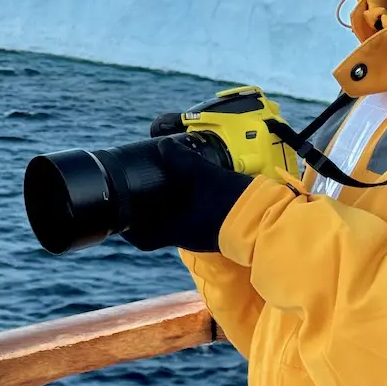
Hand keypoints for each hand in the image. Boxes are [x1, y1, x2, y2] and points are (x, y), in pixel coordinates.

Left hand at [119, 135, 253, 252]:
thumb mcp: (205, 176)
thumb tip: (163, 145)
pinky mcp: (218, 227)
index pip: (143, 240)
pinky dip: (186, 205)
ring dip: (167, 209)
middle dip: (146, 215)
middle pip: (157, 231)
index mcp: (178, 231)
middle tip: (139, 194)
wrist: (269, 218)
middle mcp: (188, 237)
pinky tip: (189, 189)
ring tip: (161, 187)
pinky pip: (193, 218)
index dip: (128, 230)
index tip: (118, 215)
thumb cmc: (234, 204)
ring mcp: (203, 234)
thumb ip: (183, 161)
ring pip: (175, 224)